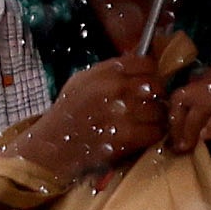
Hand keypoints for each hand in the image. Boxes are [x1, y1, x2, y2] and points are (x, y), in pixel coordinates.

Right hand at [17, 50, 170, 182]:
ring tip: (147, 122)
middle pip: (156, 86)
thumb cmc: (67, 113)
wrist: (51, 145)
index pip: (146, 64)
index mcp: (105, 72)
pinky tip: (144, 135)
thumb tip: (140, 65)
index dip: (151, 74)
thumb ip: (110, 71)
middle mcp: (115, 89)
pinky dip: (153, 134)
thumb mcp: (82, 81)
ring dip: (157, 117)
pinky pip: (155, 131)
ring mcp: (121, 114)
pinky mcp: (125, 138)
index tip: (148, 83)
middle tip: (150, 105)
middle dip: (156, 97)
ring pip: (159, 110)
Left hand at [162, 61, 210, 152]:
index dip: (176, 113)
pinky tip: (206, 139)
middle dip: (176, 122)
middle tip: (176, 144)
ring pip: (197, 109)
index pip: (185, 91)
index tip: (175, 132)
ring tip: (185, 148)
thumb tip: (202, 121)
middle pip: (182, 98)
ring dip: (187, 130)